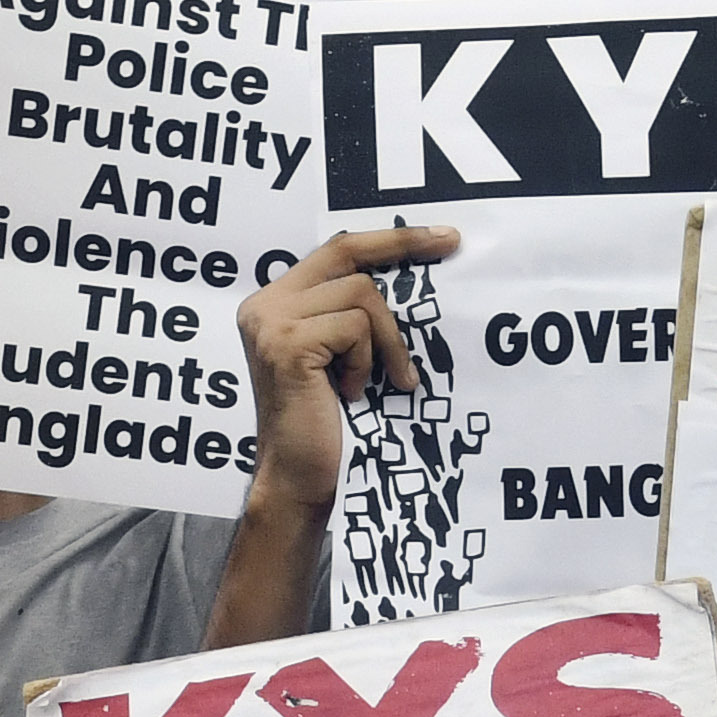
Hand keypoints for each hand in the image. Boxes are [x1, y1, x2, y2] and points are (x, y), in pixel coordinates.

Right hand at [238, 220, 457, 503]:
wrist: (300, 480)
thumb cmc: (328, 426)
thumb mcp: (340, 357)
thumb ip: (349, 314)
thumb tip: (408, 276)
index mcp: (274, 303)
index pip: (334, 250)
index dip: (387, 238)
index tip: (439, 235)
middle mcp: (264, 304)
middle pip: (347, 256)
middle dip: (402, 247)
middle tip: (451, 244)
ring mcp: (271, 322)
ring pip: (360, 294)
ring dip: (384, 341)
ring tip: (374, 381)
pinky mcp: (287, 344)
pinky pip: (355, 328)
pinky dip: (367, 362)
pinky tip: (350, 393)